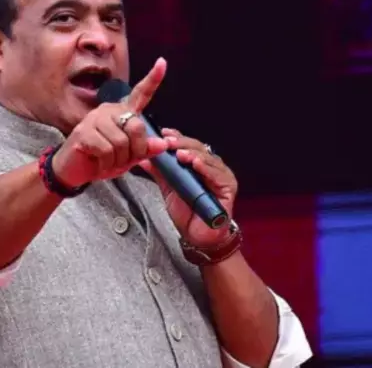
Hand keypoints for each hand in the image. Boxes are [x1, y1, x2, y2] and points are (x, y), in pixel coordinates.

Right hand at [52, 58, 169, 188]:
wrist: (74, 171)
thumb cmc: (102, 160)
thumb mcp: (129, 157)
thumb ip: (145, 149)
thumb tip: (164, 143)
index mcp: (122, 112)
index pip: (140, 93)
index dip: (153, 79)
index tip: (162, 62)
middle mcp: (109, 110)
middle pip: (136, 127)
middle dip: (135, 150)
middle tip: (123, 160)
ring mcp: (95, 119)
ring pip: (122, 142)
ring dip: (119, 160)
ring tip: (108, 162)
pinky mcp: (84, 132)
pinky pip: (107, 150)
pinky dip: (107, 163)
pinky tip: (99, 163)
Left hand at [138, 128, 237, 246]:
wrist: (197, 237)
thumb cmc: (187, 213)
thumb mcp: (169, 189)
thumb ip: (160, 173)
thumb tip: (143, 159)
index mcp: (198, 165)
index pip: (188, 145)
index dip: (176, 137)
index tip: (162, 133)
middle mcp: (211, 167)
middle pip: (197, 148)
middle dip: (181, 143)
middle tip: (168, 141)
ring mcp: (221, 176)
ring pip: (207, 158)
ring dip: (192, 154)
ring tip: (179, 153)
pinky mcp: (229, 187)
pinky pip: (216, 174)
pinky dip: (205, 168)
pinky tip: (195, 163)